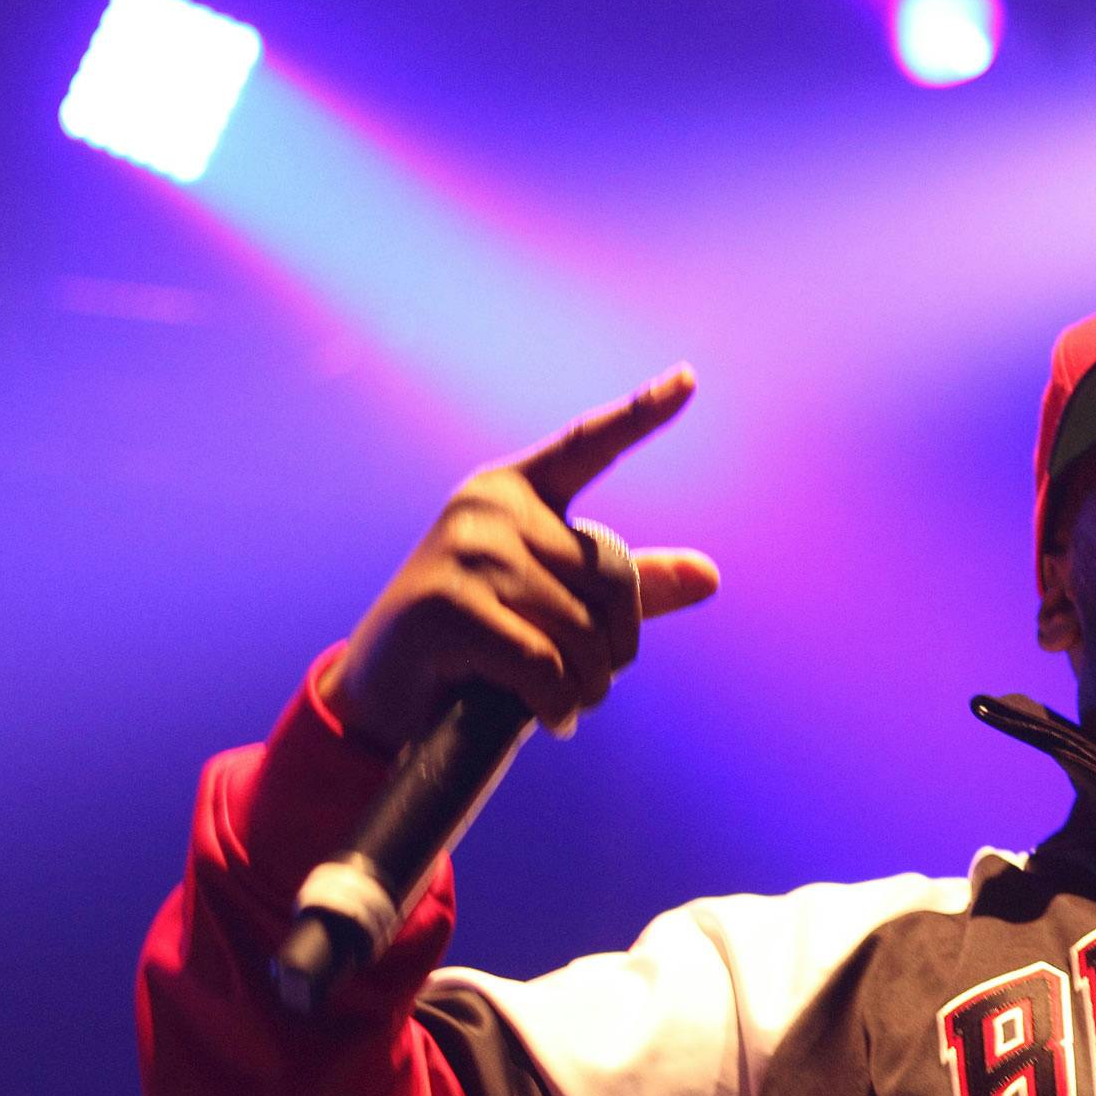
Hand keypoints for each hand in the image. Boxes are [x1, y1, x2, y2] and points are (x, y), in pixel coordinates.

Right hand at [321, 367, 722, 748]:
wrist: (385, 697)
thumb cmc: (481, 649)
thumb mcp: (559, 608)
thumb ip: (630, 589)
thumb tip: (710, 575)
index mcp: (515, 492)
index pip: (588, 445)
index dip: (641, 414)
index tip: (690, 378)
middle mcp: (489, 508)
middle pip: (614, 579)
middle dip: (615, 649)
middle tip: (586, 681)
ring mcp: (465, 552)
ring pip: (583, 631)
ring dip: (586, 685)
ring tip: (561, 699)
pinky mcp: (447, 606)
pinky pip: (546, 664)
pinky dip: (558, 703)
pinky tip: (546, 717)